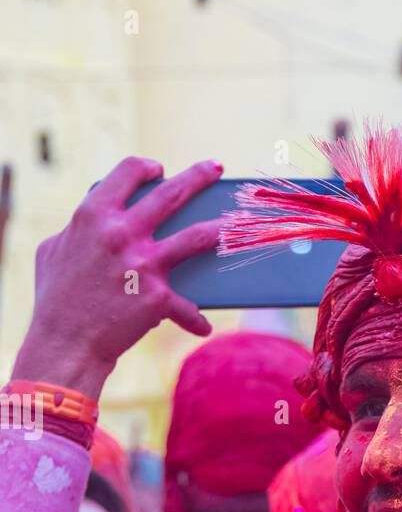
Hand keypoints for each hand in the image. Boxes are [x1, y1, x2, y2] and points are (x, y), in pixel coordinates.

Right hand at [12, 156, 222, 399]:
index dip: (146, 168)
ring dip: (221, 227)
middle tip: (216, 168)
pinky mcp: (158, 296)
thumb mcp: (54, 250)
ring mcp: (143, 263)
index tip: (159, 169)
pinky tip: (201, 326)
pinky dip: (193, 319)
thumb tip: (93, 227)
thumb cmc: (55, 298)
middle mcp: (122, 233)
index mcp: (93, 214)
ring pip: (197, 236)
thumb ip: (76, 231)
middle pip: (172, 194)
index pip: (127, 172)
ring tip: (237, 223)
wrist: (65, 343)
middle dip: (199, 176)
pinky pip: (187, 306)